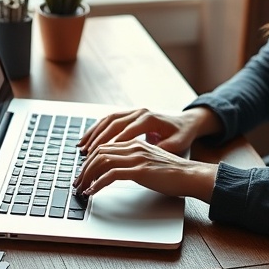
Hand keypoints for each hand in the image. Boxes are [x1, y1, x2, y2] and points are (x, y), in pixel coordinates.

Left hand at [73, 138, 217, 201]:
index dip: (89, 160)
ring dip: (88, 176)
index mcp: (135, 143)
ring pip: (101, 162)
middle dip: (84, 168)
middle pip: (99, 153)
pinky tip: (93, 192)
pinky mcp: (140, 171)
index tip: (83, 173)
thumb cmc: (172, 172)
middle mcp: (133, 147)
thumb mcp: (149, 161)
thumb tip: (116, 171)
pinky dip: (98, 184)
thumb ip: (134, 161)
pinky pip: (111, 175)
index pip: (104, 147)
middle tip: (77, 182)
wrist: (190, 175)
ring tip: (82, 188)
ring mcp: (136, 158)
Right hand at [78, 107, 220, 156]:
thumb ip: (161, 150)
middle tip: (86, 154)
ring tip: (82, 148)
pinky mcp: (129, 115)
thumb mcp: (176, 144)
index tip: (101, 156)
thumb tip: (149, 157)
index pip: (127, 131)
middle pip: (113, 124)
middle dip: (98, 140)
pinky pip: (108, 121)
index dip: (113, 144)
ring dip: (93, 134)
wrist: (186, 123)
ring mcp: (133, 111)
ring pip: (107, 120)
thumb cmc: (182, 135)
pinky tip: (87, 141)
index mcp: (149, 118)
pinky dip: (96, 130)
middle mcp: (139, 112)